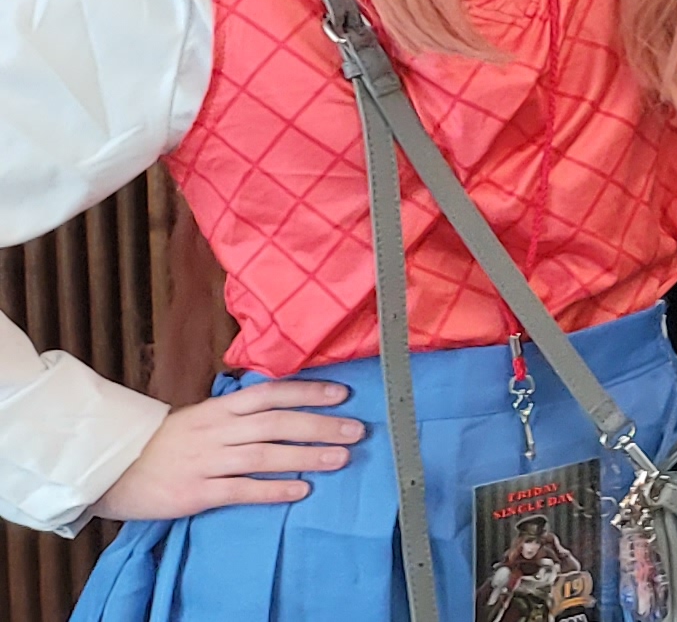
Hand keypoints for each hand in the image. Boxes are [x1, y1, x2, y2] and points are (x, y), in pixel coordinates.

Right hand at [89, 377, 362, 520]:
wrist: (111, 470)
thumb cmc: (164, 444)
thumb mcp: (200, 418)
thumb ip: (237, 413)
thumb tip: (287, 405)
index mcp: (218, 409)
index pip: (269, 393)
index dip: (307, 391)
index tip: (343, 393)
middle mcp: (216, 431)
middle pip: (275, 423)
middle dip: (320, 425)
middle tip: (357, 429)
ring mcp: (206, 462)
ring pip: (264, 455)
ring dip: (306, 456)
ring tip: (341, 458)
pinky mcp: (196, 492)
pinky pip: (241, 489)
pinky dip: (273, 490)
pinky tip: (301, 491)